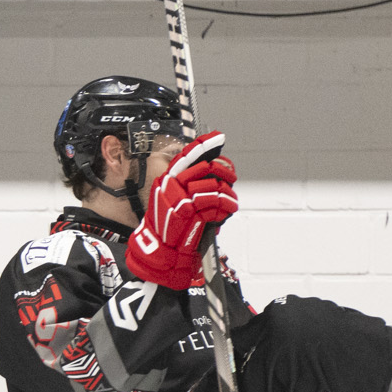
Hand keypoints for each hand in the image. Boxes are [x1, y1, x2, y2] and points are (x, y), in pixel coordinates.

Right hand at [124, 131, 236, 289]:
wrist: (160, 253)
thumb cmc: (170, 230)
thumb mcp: (175, 202)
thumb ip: (190, 186)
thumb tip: (215, 170)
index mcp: (166, 181)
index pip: (185, 156)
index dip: (203, 145)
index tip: (216, 138)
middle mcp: (170, 186)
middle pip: (206, 167)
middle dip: (224, 172)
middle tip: (230, 180)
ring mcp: (178, 198)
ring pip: (213, 185)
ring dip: (227, 195)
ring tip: (228, 203)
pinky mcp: (188, 211)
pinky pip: (215, 201)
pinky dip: (226, 206)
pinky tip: (226, 210)